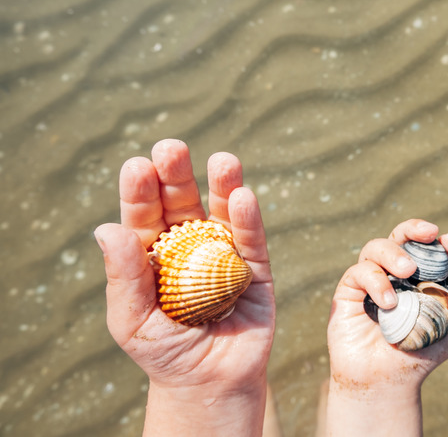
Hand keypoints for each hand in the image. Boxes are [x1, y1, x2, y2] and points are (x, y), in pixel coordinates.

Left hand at [94, 139, 273, 435]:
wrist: (211, 382)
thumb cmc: (164, 352)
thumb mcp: (132, 321)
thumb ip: (123, 277)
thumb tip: (107, 227)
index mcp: (153, 253)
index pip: (145, 214)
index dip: (141, 190)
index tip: (137, 167)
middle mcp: (189, 245)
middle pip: (182, 201)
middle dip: (177, 174)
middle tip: (171, 148)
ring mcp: (225, 253)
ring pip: (221, 211)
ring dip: (222, 183)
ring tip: (222, 160)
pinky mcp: (256, 268)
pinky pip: (252, 239)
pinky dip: (248, 218)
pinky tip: (242, 197)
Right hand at [325, 219, 447, 435]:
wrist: (385, 383)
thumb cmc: (417, 356)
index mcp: (420, 280)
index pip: (429, 251)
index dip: (441, 242)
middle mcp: (394, 275)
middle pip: (399, 237)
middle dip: (414, 228)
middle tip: (431, 233)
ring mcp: (370, 282)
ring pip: (376, 248)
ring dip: (393, 253)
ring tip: (407, 270)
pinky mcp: (348, 293)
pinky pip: (359, 272)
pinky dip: (375, 281)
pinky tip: (390, 302)